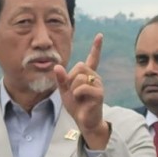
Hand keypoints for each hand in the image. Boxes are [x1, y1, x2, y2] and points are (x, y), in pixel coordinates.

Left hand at [54, 33, 109, 148]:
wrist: (84, 122)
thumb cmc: (76, 106)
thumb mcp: (64, 91)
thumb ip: (61, 79)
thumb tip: (57, 66)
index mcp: (88, 75)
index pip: (93, 58)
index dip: (96, 47)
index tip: (100, 35)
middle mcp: (95, 77)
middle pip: (80, 66)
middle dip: (71, 78)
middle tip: (74, 92)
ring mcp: (98, 84)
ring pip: (79, 77)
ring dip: (73, 88)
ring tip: (78, 98)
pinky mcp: (99, 93)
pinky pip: (82, 87)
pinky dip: (77, 94)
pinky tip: (81, 100)